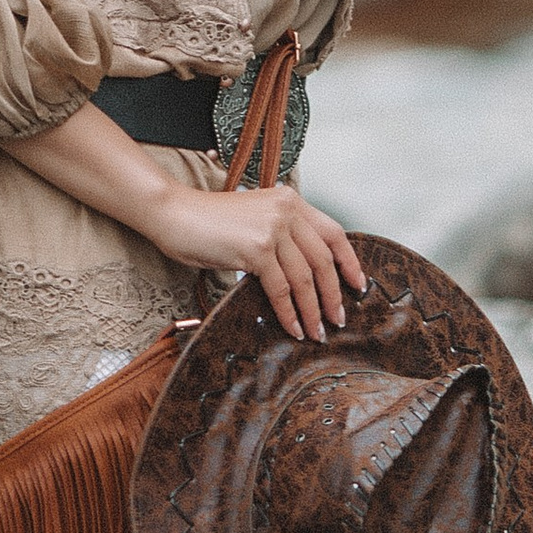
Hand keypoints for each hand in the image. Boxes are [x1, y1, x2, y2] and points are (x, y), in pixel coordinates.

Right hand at [143, 177, 365, 338]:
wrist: (174, 214)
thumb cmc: (208, 222)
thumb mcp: (255, 219)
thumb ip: (281, 235)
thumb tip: (306, 274)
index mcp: (290, 200)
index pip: (334, 233)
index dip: (350, 262)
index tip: (358, 286)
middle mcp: (286, 211)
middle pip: (324, 259)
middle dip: (334, 294)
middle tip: (338, 319)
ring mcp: (272, 229)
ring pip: (305, 278)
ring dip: (313, 310)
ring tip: (316, 332)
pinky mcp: (256, 250)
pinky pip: (281, 289)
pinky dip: (290, 312)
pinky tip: (293, 327)